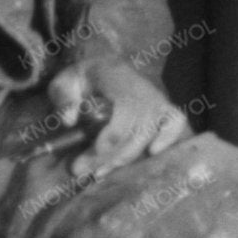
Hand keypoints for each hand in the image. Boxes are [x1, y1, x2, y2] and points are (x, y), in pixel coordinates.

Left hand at [49, 58, 188, 179]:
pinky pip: (176, 121)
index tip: (92, 155)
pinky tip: (153, 153)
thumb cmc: (80, 78)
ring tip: (103, 172)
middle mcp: (141, 87)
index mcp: (116, 77)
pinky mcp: (163, 106)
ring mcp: (155, 96)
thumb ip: (63, 99)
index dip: (113, 136)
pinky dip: (169, 137)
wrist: (99, 65)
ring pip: (152, 130)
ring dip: (130, 156)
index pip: (125, 110)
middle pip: (138, 127)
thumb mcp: (62, 83)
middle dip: (114, 155)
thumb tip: (70, 120)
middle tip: (88, 171)